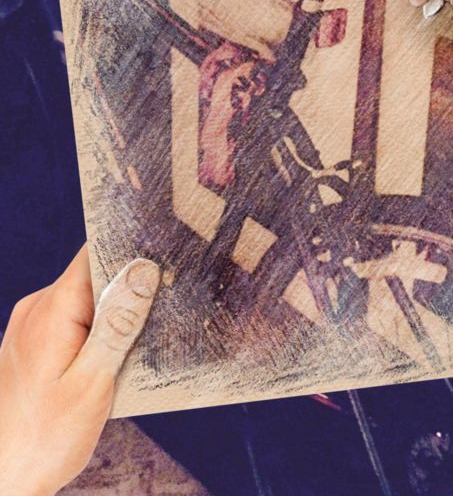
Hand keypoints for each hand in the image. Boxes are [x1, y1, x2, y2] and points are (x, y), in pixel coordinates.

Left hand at [0, 246, 159, 494]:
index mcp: (50, 311)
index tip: (162, 266)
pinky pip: (72, 319)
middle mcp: (36, 309)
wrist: (1, 481)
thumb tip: (142, 270)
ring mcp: (30, 325)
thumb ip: (119, 321)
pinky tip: (105, 362)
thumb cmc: (45, 438)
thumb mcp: (94, 379)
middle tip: (151, 322)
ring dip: (112, 317)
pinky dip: (95, 332)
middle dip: (126, 293)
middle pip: (93, 277)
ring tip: (125, 350)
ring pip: (85, 299)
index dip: (129, 254)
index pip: (94, 255)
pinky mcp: (32, 342)